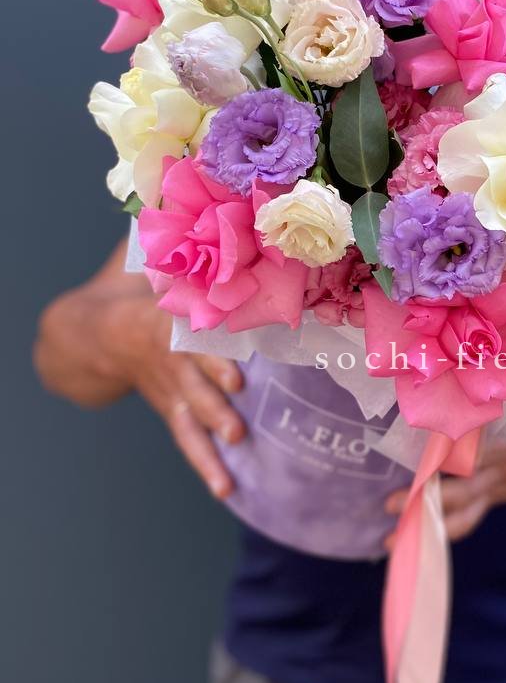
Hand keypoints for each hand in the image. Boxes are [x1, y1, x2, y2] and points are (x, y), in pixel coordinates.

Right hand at [35, 243, 247, 501]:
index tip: (239, 368)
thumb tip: (222, 193)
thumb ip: (188, 238)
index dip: (213, 354)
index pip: (191, 337)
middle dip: (214, 393)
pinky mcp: (172, 408)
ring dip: (212, 433)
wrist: (89, 332)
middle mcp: (168, 356)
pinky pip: (187, 439)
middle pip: (191, 378)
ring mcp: (169, 386)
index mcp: (164, 320)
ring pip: (189, 415)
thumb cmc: (140, 288)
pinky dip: (206, 464)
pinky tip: (228, 489)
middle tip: (238, 408)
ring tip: (235, 452)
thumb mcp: (156, 261)